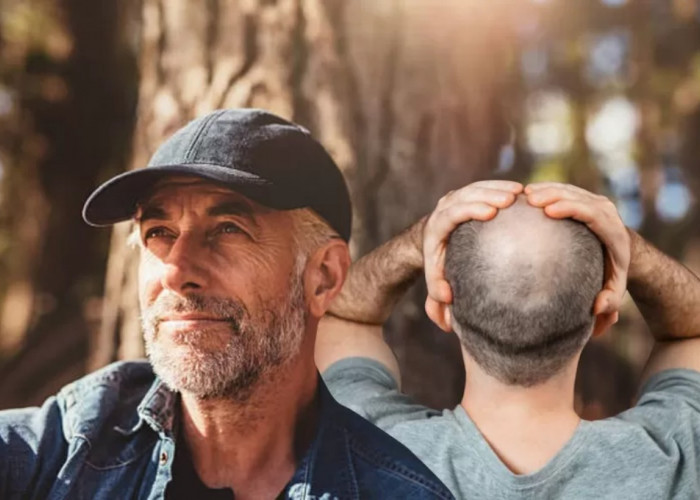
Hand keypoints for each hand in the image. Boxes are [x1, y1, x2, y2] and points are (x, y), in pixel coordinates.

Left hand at [424, 180, 523, 330]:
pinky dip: (501, 187)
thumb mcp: (435, 278)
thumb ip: (436, 293)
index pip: (453, 213)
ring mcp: (456, 198)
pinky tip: (520, 191)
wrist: (432, 240)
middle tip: (512, 199)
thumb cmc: (438, 263)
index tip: (490, 212)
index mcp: (437, 226)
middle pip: (466, 195)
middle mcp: (445, 207)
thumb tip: (447, 297)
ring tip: (520, 193)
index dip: (470, 209)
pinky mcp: (467, 194)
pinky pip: (484, 186)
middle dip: (489, 194)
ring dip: (498, 187)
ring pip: (477, 187)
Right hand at [525, 182, 629, 328]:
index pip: (592, 214)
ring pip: (570, 190)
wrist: (623, 250)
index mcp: (613, 232)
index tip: (548, 210)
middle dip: (553, 194)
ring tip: (524, 194)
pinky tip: (527, 193)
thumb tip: (597, 308)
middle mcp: (606, 212)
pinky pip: (565, 189)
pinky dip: (547, 188)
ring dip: (547, 189)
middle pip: (578, 197)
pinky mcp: (585, 197)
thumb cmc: (612, 273)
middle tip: (529, 199)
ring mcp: (596, 202)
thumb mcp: (614, 290)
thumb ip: (610, 302)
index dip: (571, 208)